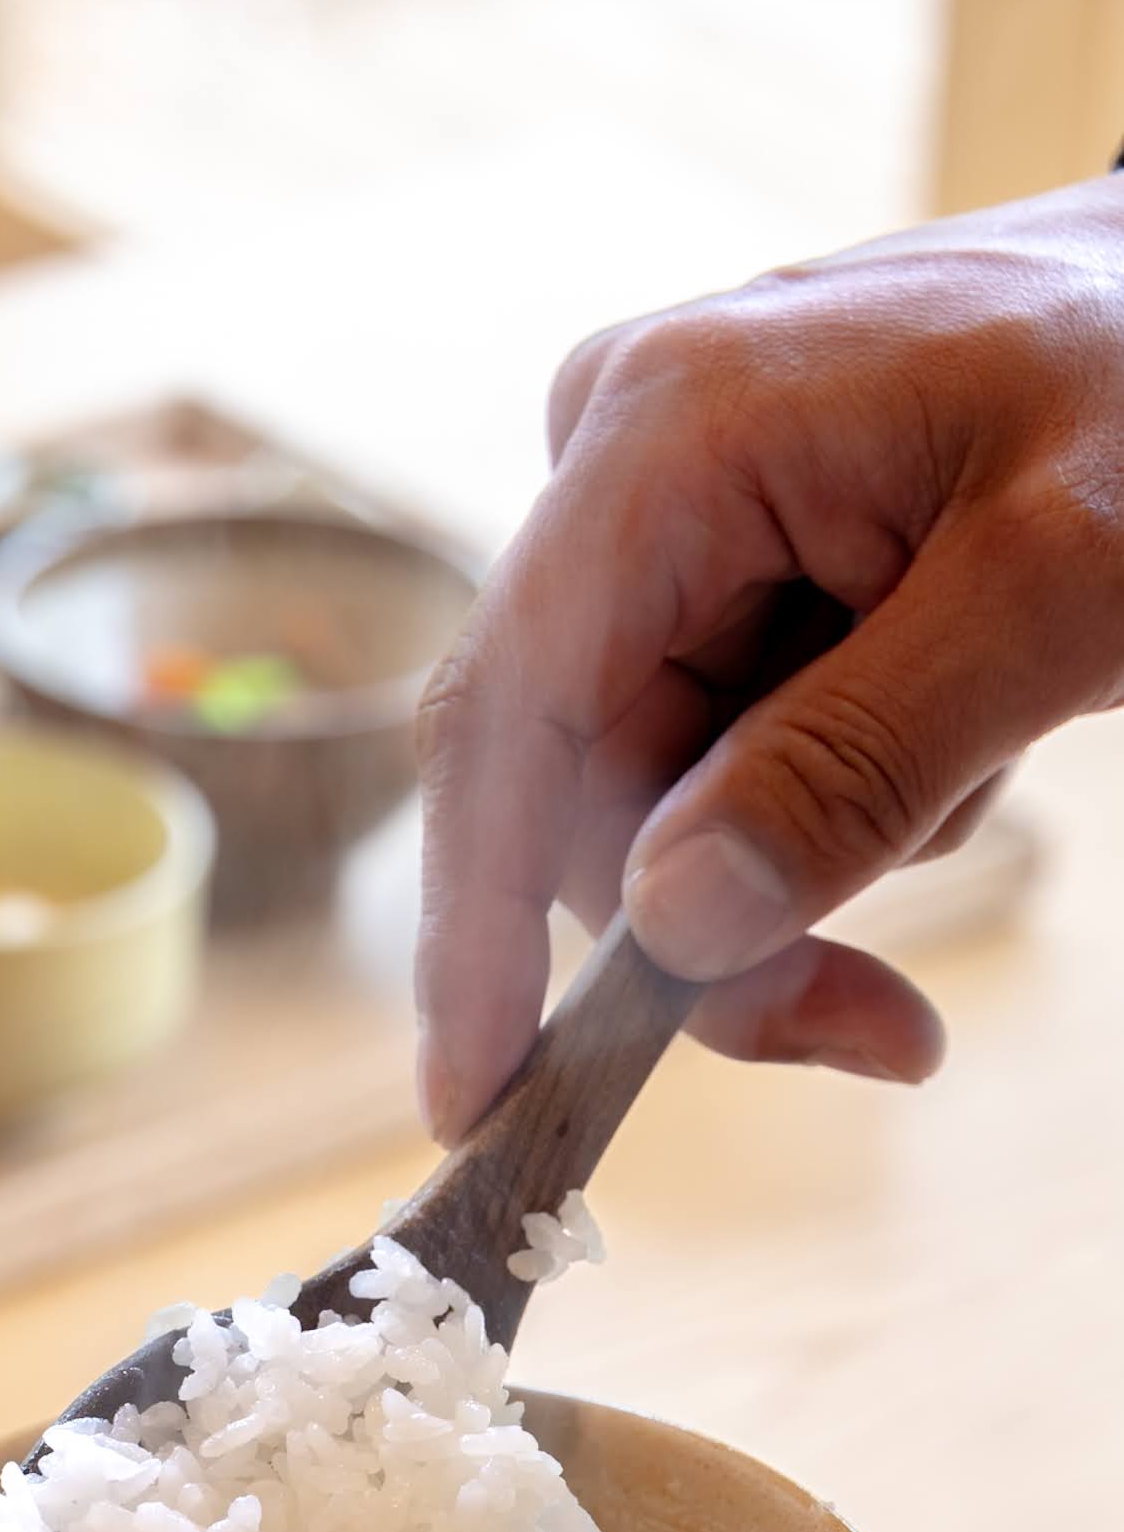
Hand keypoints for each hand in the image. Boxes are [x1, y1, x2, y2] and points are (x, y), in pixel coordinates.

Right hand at [416, 179, 1123, 1139]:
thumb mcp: (1057, 590)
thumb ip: (858, 764)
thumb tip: (671, 924)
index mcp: (669, 432)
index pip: (505, 723)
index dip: (474, 928)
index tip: (480, 1099)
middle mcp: (622, 464)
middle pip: (581, 793)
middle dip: (717, 926)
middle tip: (880, 1025)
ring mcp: (661, 517)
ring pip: (653, 802)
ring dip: (811, 853)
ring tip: (975, 767)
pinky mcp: (712, 565)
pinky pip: (715, 759)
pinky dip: (830, 804)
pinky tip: (946, 735)